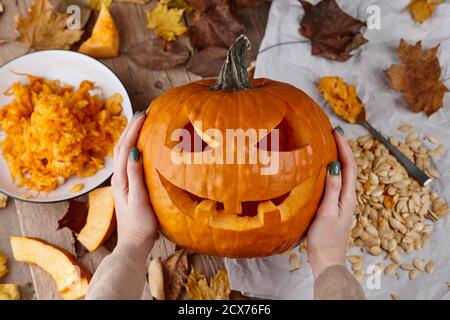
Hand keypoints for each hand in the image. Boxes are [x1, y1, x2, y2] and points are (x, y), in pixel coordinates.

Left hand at [111, 111, 157, 256]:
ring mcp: (123, 182)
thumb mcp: (138, 199)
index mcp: (121, 179)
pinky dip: (135, 148)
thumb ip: (135, 175)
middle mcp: (119, 177)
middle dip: (131, 128)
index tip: (144, 113)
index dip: (133, 129)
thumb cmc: (139, 224)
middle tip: (144, 113)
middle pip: (122, 146)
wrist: (134, 243)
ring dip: (132, 136)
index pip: (126, 147)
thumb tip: (135, 151)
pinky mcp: (129, 186)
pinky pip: (130, 161)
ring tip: (143, 124)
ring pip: (125, 153)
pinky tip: (143, 147)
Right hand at [307, 126, 356, 277]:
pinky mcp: (333, 205)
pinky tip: (321, 168)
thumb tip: (334, 164)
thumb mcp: (328, 212)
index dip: (344, 147)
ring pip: (342, 173)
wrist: (327, 259)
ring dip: (337, 157)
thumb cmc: (325, 238)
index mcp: (348, 196)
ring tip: (327, 143)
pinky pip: (334, 182)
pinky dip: (330, 170)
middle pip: (348, 167)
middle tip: (332, 132)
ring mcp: (341, 201)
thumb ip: (332, 188)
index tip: (336, 131)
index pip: (349, 165)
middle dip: (342, 148)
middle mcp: (347, 196)